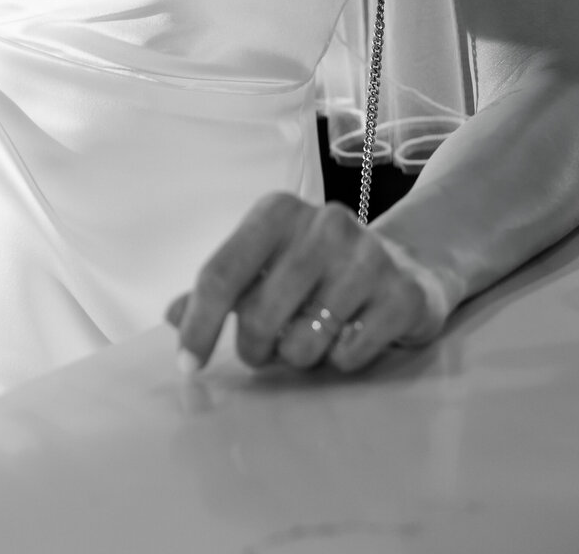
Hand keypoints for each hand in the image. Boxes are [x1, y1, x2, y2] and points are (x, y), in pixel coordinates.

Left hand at [166, 195, 460, 376]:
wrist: (406, 266)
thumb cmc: (318, 269)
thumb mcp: (267, 264)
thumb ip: (219, 288)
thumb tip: (172, 316)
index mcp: (277, 212)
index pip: (220, 274)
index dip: (199, 326)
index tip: (188, 366)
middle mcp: (323, 224)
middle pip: (257, 316)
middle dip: (256, 348)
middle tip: (268, 348)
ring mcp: (368, 256)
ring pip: (302, 343)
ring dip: (301, 356)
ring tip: (315, 335)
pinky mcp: (402, 293)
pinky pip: (349, 355)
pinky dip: (342, 360)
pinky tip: (352, 334)